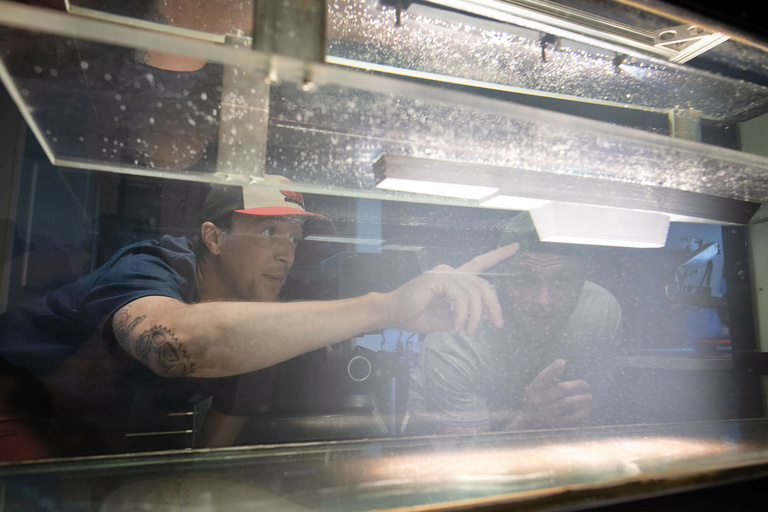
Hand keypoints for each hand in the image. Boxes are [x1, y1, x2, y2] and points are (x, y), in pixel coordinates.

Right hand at [383, 244, 518, 336]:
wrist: (393, 315)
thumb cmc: (417, 316)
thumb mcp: (449, 319)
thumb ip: (466, 315)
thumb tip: (485, 316)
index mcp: (454, 279)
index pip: (480, 263)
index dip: (498, 255)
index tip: (516, 247)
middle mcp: (451, 271)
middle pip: (484, 284)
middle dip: (494, 305)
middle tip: (497, 324)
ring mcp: (444, 273)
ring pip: (474, 293)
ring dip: (474, 317)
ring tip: (467, 331)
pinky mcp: (437, 278)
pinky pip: (460, 296)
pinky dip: (461, 314)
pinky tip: (455, 325)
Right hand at [512, 359, 591, 429]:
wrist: (528, 431)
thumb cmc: (535, 404)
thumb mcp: (534, 390)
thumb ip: (546, 377)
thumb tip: (562, 362)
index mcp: (533, 393)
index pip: (543, 378)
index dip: (553, 369)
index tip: (562, 363)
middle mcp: (538, 404)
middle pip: (561, 389)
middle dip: (577, 385)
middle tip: (585, 385)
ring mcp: (547, 417)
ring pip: (569, 403)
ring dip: (582, 399)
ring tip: (588, 398)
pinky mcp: (557, 428)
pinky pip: (574, 419)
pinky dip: (583, 413)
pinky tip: (586, 411)